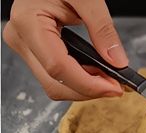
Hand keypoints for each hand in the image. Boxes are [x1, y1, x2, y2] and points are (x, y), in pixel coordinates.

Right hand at [3, 0, 127, 99]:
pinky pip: (55, 76)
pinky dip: (78, 80)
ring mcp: (25, 47)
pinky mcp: (33, 50)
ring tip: (108, 78)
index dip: (89, 84)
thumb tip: (117, 61)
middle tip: (117, 86)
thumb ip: (103, 29)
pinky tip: (95, 74)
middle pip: (56, 83)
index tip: (115, 88)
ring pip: (55, 85)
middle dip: (89, 90)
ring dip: (84, 88)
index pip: (58, 68)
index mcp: (29, 22)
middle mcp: (21, 39)